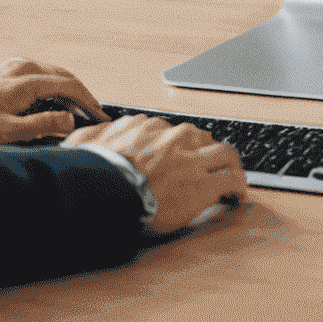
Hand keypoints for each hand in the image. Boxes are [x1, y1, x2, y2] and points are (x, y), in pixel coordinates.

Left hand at [0, 58, 108, 142]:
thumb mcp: (6, 132)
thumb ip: (41, 126)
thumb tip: (70, 121)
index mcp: (27, 80)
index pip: (70, 86)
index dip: (89, 102)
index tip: (101, 116)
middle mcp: (24, 67)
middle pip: (65, 76)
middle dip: (82, 95)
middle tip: (94, 114)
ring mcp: (15, 66)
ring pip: (53, 74)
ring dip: (68, 91)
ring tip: (77, 111)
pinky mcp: (7, 71)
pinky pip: (41, 75)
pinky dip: (54, 87)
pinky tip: (52, 102)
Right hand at [65, 115, 247, 234]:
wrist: (108, 191)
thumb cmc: (97, 172)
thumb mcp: (86, 143)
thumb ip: (92, 136)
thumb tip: (84, 135)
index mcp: (149, 127)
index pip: (172, 131)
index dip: (179, 147)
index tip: (180, 157)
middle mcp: (175, 138)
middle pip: (202, 138)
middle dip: (206, 151)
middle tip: (208, 165)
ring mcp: (191, 160)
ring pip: (225, 153)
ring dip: (229, 165)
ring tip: (232, 176)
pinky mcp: (202, 185)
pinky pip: (231, 180)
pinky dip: (238, 187)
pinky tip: (237, 195)